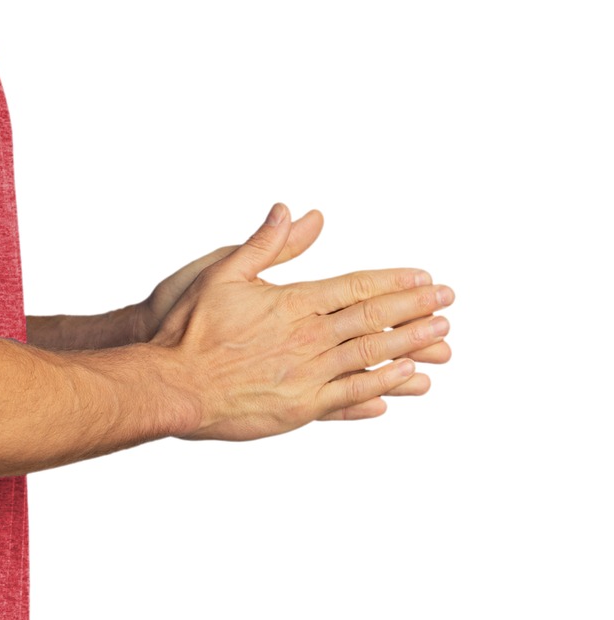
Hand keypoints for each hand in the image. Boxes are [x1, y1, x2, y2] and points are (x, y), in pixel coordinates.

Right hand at [150, 202, 453, 437]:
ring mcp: (306, 376)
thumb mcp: (223, 272)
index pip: (355, 288)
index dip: (392, 282)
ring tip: (443, 340)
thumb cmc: (189, 328)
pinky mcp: (299, 409)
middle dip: (415, 310)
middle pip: (372, 320)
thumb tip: (292, 210)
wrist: (172, 382)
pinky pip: (349, 398)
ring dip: (410, 347)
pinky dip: (379, 389)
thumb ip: (264, 243)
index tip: (423, 277)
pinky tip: (405, 383)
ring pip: (369, 358)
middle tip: (448, 302)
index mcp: (292, 303)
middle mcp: (306, 338)